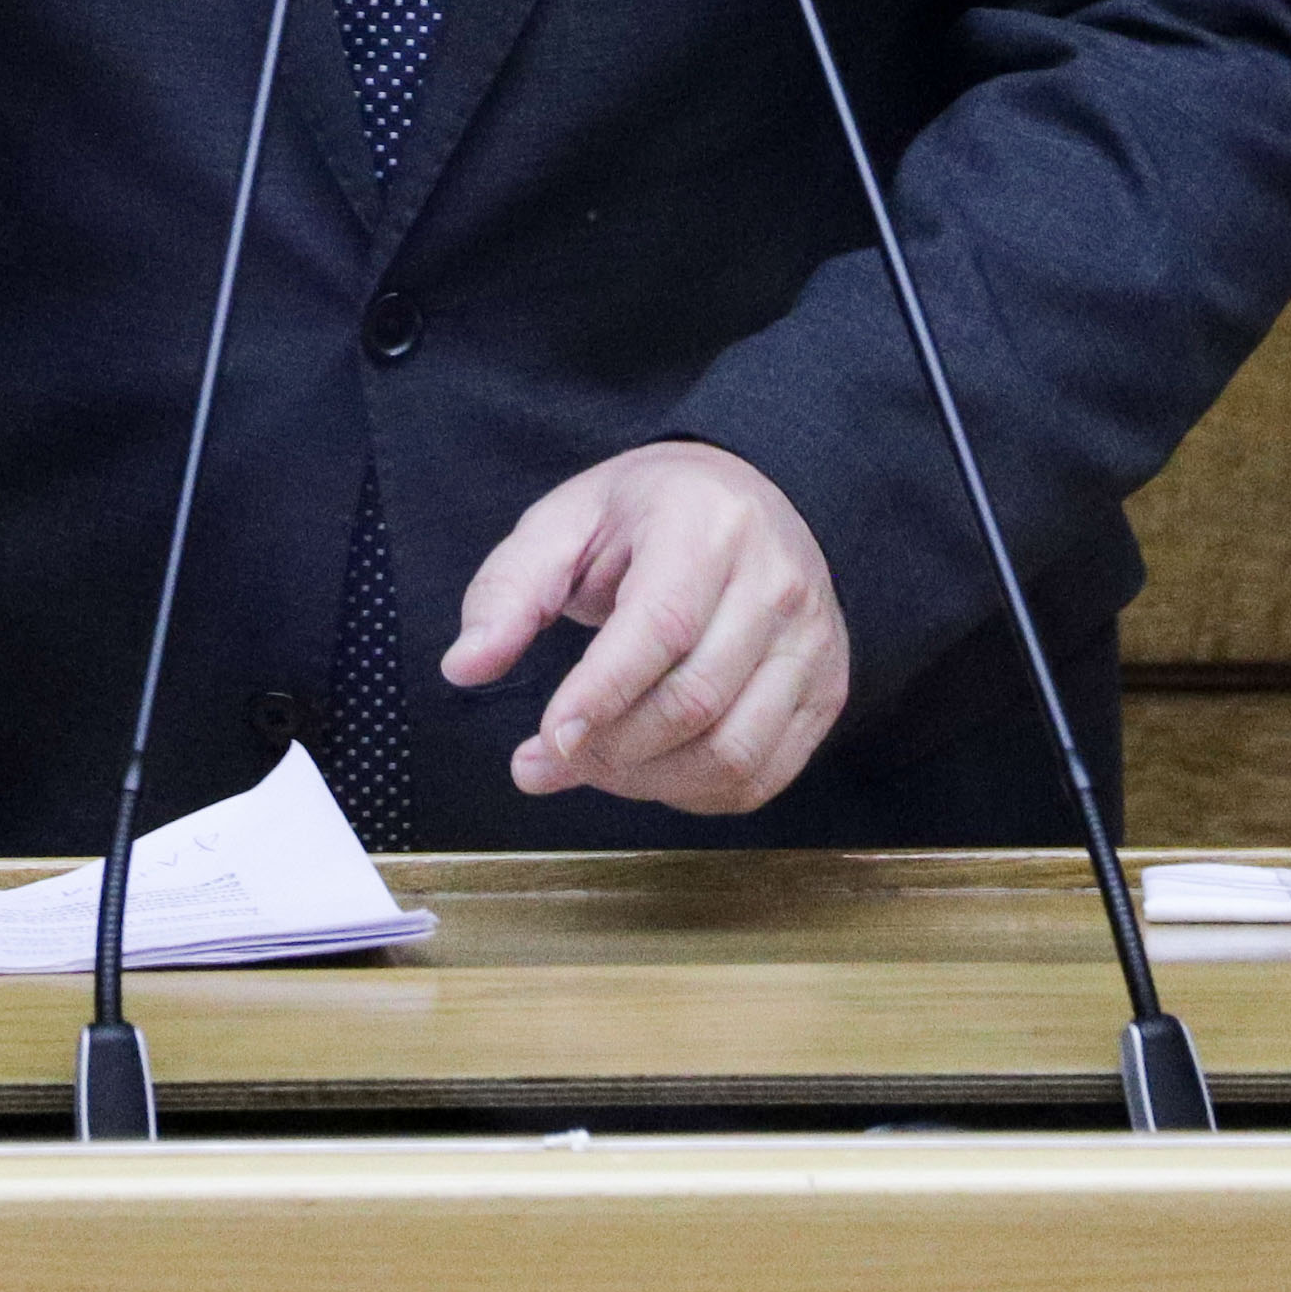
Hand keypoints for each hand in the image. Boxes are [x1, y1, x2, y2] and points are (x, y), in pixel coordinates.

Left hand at [442, 440, 849, 813]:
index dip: (601, 695)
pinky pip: (760, 776)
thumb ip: (509, 590)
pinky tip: (649, 769)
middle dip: (609, 750)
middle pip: (695, 701)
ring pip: (732, 753)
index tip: (547, 739)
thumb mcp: (566, 523)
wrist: (748, 498)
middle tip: (545, 758)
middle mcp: (778, 582)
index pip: (663, 626)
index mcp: (709, 525)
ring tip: (592, 764)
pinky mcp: (826, 691)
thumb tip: (464, 666)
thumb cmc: (648, 516)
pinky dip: (693, 794)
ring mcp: (813, 642)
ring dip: (647, 782)